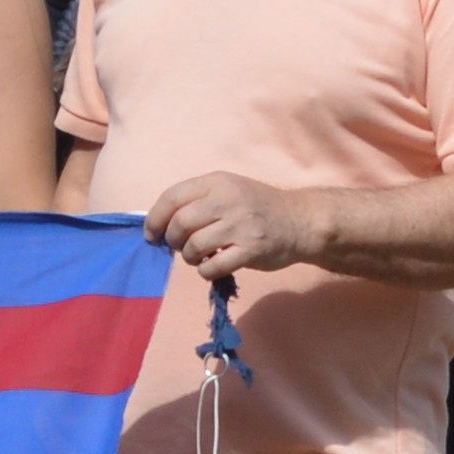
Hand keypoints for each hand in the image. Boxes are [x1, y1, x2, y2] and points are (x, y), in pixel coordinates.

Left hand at [135, 170, 327, 278]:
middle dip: (172, 240)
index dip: (155, 218)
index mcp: (217, 182)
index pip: (172, 197)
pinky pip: (213, 267)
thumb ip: (198, 201)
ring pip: (194, 246)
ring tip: (198, 257)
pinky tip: (213, 266)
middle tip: (180, 247)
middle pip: (180, 223)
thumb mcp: (229, 190)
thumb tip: (160, 224)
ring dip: (189, 257)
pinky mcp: (251, 250)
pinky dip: (205, 271)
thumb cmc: (258, 206)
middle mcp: (228, 200)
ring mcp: (240, 225)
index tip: (152, 234)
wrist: (300, 220)